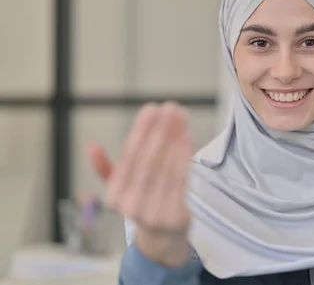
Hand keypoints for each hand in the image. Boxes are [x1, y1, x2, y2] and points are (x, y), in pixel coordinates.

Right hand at [88, 102, 193, 266]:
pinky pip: (180, 182)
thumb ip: (106, 168)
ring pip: (165, 169)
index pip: (129, 157)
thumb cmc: (143, 204)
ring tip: (181, 119)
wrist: (162, 240)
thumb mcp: (121, 189)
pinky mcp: (174, 216)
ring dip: (175, 140)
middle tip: (170, 109)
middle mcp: (131, 204)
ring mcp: (153, 212)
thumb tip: (91, 147)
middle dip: (161, 131)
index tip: (151, 110)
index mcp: (115, 195)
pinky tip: (187, 139)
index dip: (141, 131)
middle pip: (148, 160)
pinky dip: (184, 159)